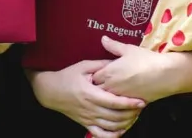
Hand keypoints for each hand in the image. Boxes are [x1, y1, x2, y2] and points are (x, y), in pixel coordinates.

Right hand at [30, 60, 144, 137]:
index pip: (114, 102)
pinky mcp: (85, 124)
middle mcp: (90, 109)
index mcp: (90, 94)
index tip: (141, 101)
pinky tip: (121, 130)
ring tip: (135, 116)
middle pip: (115, 116)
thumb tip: (117, 61)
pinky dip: (112, 135)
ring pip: (110, 126)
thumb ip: (101, 64)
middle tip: (141, 107)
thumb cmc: (68, 76)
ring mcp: (87, 118)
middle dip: (131, 113)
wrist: (50, 91)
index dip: (129, 103)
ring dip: (125, 123)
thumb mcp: (83, 66)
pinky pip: (100, 134)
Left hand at [90, 36, 174, 103]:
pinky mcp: (128, 104)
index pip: (93, 77)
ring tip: (114, 88)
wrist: (164, 75)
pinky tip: (123, 97)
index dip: (95, 74)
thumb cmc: (146, 60)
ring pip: (106, 99)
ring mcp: (119, 97)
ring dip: (107, 95)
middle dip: (99, 86)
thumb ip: (113, 45)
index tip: (100, 71)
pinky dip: (117, 102)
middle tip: (105, 80)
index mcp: (108, 73)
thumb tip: (102, 39)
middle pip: (97, 90)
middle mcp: (110, 87)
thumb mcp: (129, 49)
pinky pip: (117, 106)